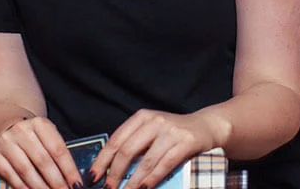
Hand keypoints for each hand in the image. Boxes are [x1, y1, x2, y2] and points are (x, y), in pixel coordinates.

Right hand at [0, 116, 82, 188]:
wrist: (7, 127)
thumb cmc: (34, 136)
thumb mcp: (47, 136)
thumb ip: (57, 152)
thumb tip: (72, 177)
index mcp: (40, 124)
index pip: (58, 150)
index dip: (69, 169)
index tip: (76, 184)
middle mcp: (21, 130)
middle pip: (43, 161)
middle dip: (56, 181)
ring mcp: (6, 142)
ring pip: (26, 170)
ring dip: (40, 187)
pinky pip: (10, 175)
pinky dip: (22, 187)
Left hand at [90, 109, 219, 188]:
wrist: (206, 126)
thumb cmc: (174, 133)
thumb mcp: (152, 131)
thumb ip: (134, 143)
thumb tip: (109, 169)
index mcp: (142, 117)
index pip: (116, 140)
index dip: (102, 160)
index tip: (92, 176)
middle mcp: (155, 121)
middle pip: (127, 150)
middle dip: (115, 173)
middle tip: (108, 188)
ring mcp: (171, 132)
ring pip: (145, 161)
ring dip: (132, 182)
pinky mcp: (186, 143)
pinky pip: (165, 164)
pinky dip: (152, 179)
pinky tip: (143, 188)